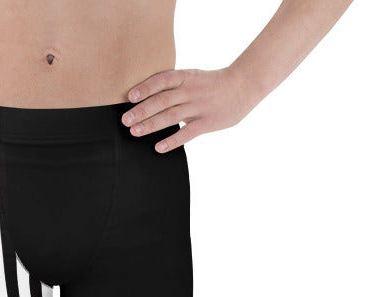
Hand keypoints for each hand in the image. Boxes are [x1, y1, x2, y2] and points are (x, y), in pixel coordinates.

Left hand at [121, 66, 256, 152]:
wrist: (243, 85)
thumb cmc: (213, 84)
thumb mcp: (193, 78)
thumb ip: (175, 86)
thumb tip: (149, 98)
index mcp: (186, 77)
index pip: (162, 80)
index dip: (145, 88)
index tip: (130, 97)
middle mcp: (190, 91)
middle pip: (162, 100)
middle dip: (142, 110)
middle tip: (125, 120)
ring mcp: (199, 106)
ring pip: (171, 116)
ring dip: (151, 125)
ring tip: (135, 132)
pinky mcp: (208, 122)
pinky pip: (188, 133)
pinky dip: (172, 141)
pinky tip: (159, 147)